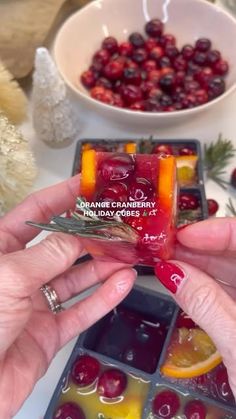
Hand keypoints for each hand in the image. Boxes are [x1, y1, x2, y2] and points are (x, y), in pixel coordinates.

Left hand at [0, 175, 135, 418]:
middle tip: (120, 222)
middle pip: (62, 246)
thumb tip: (79, 237)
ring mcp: (35, 304)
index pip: (35, 215)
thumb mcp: (10, 277)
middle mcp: (19, 274)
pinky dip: (103, 297)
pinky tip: (123, 283)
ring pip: (76, 279)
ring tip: (130, 252)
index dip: (62, 197)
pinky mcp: (49, 333)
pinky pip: (81, 311)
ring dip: (103, 266)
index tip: (89, 184)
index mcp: (1, 251)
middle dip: (91, 234)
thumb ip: (49, 255)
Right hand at [155, 218, 235, 399]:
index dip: (214, 231)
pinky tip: (187, 283)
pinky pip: (230, 289)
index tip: (183, 236)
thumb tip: (173, 273)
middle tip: (168, 248)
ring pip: (233, 269)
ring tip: (171, 262)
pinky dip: (207, 285)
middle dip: (200, 247)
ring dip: (200, 264)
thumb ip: (206, 304)